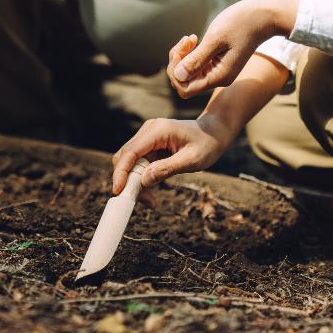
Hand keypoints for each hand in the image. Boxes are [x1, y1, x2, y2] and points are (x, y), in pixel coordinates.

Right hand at [111, 116, 232, 193]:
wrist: (214, 133)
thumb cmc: (207, 144)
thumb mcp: (192, 160)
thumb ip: (168, 169)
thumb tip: (144, 181)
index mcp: (157, 130)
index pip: (130, 152)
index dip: (121, 172)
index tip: (118, 191)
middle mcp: (148, 131)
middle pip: (124, 158)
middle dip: (128, 182)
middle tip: (145, 202)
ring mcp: (147, 138)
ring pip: (129, 163)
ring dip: (135, 183)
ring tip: (152, 201)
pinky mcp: (149, 146)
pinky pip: (137, 164)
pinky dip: (141, 180)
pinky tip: (151, 192)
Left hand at [167, 0, 296, 98]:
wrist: (262, 16)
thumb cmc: (241, 24)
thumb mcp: (216, 39)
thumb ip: (197, 59)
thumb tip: (178, 76)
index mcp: (219, 77)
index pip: (185, 89)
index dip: (176, 73)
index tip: (182, 51)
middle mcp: (218, 78)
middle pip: (184, 82)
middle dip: (178, 62)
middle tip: (186, 40)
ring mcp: (217, 71)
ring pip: (187, 72)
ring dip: (183, 55)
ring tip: (191, 38)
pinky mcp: (216, 62)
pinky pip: (195, 64)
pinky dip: (189, 52)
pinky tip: (194, 39)